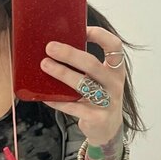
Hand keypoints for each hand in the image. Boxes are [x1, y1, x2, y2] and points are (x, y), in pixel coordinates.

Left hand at [38, 25, 125, 143]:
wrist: (107, 129)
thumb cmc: (98, 97)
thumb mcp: (99, 79)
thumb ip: (86, 66)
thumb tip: (57, 46)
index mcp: (116, 69)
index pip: (114, 46)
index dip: (100, 35)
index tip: (82, 30)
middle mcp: (114, 84)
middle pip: (92, 64)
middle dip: (70, 54)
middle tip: (50, 47)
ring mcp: (107, 102)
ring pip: (83, 85)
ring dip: (62, 73)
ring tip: (45, 65)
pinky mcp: (97, 118)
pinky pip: (74, 106)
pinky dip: (58, 100)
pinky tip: (45, 96)